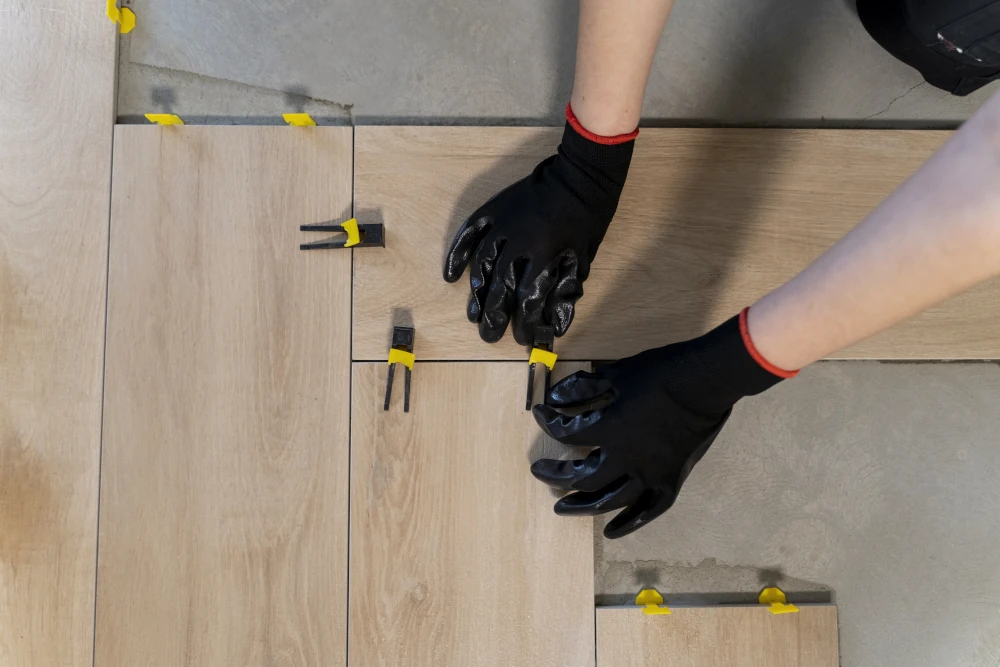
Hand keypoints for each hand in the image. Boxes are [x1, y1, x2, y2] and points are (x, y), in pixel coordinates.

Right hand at [442, 107, 634, 345]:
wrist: (579, 177)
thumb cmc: (586, 221)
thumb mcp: (583, 260)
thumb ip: (566, 291)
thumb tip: (556, 325)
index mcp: (544, 254)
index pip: (528, 298)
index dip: (525, 323)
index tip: (524, 338)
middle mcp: (518, 242)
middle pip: (500, 287)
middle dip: (494, 315)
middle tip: (488, 336)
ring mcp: (502, 224)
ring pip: (482, 265)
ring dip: (476, 293)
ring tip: (473, 315)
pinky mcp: (494, 210)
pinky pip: (470, 233)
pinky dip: (458, 254)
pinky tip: (450, 277)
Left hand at [531, 311, 791, 538]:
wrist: (706, 382)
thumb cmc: (661, 373)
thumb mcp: (616, 374)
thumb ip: (583, 388)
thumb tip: (555, 397)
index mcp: (610, 430)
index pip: (566, 434)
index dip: (549, 423)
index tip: (542, 414)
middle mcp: (627, 459)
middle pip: (582, 478)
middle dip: (556, 476)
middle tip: (540, 473)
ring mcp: (651, 475)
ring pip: (610, 501)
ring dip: (583, 506)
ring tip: (563, 508)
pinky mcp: (671, 481)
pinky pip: (648, 511)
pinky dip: (629, 524)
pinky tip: (610, 533)